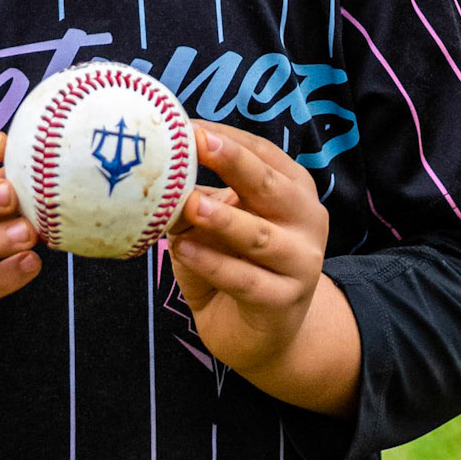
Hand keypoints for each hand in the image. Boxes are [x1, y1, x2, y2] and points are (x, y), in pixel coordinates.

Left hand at [170, 125, 357, 414]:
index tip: (187, 125)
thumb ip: (194, 198)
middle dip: (234, 162)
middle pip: (270, 185)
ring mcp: (300, 262)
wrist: (259, 334)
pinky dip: (213, 264)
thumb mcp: (212, 224)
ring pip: (260, 236)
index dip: (226, 137)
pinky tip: (183, 251)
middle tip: (199, 143)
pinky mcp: (284, 301)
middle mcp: (306, 220)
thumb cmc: (233, 262)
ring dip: (223, 218)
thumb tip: (154, 169)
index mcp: (292, 189)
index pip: (262, 153)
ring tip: (189, 205)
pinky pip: (246, 280)